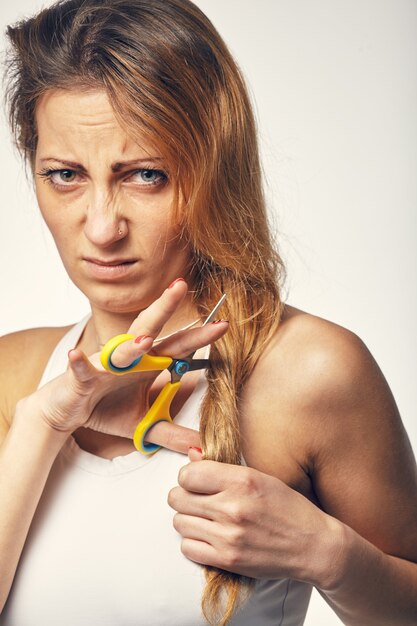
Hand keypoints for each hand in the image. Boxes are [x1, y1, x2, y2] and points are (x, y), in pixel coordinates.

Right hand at [21, 280, 227, 453]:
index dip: (199, 337)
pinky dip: (79, 363)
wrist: (68, 410)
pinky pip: (81, 370)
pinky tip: (75, 356)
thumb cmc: (106, 408)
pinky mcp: (82, 378)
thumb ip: (174, 434)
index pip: (177, 347)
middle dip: (165, 308)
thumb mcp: (145, 425)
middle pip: (150, 330)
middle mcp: (129, 358)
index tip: (223, 324)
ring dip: (131, 345)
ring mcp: (104, 366)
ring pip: (119, 350)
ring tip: (146, 341)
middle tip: (182, 286)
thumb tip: (204, 448)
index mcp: (147, 364)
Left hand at [168, 451, 342, 583]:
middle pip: (177, 498)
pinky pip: (187, 548)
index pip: (188, 474)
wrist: (313, 545)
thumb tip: (191, 455)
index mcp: (242, 480)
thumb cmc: (288, 507)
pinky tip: (209, 537)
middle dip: (185, 497)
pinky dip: (194, 542)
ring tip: (206, 519)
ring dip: (189, 520)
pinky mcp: (227, 560)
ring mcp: (228, 535)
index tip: (198, 482)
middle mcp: (232, 506)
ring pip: (179, 522)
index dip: (189, 477)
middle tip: (199, 501)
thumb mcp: (260, 477)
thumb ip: (223, 468)